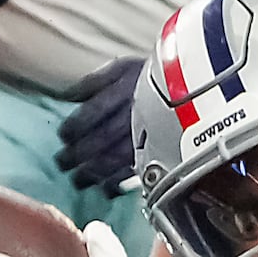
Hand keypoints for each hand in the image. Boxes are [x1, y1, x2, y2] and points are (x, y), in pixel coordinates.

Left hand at [54, 56, 145, 192]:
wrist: (195, 90)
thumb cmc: (157, 77)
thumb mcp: (124, 68)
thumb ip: (94, 82)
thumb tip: (67, 95)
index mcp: (122, 94)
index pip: (90, 115)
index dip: (72, 128)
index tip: (63, 136)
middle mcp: (132, 118)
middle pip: (98, 140)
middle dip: (76, 155)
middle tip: (63, 163)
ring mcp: (146, 138)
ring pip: (113, 159)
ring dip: (92, 173)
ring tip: (79, 180)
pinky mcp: (158, 154)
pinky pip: (136, 173)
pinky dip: (118, 184)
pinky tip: (107, 189)